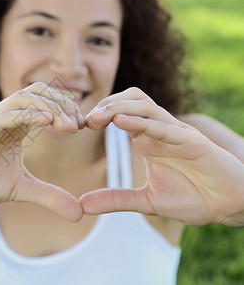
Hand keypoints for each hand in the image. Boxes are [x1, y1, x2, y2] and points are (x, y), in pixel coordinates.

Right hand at [0, 82, 84, 220]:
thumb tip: (80, 212)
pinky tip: (46, 121)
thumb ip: (49, 196)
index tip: (85, 126)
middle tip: (79, 124)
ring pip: (22, 98)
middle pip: (37, 92)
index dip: (67, 109)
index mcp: (14, 125)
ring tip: (68, 125)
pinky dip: (25, 115)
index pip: (44, 102)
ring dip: (48, 107)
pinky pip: (2, 116)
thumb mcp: (21, 190)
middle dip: (62, 103)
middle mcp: (2, 117)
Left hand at [80, 87, 243, 225]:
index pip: (120, 114)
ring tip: (96, 118)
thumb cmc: (193, 198)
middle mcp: (160, 131)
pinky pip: (165, 126)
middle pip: (131, 100)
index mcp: (148, 140)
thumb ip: (115, 199)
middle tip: (84, 120)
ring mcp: (177, 133)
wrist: (229, 206)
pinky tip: (121, 122)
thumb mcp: (146, 201)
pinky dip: (142, 122)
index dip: (98, 115)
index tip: (77, 126)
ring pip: (146, 106)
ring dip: (119, 107)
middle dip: (106, 104)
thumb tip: (82, 205)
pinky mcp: (193, 142)